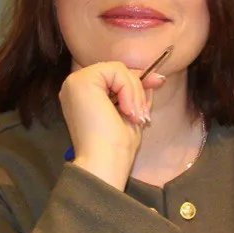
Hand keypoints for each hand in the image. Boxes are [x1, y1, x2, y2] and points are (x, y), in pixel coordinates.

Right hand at [60, 61, 165, 189]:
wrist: (103, 163)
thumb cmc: (115, 147)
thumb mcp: (131, 113)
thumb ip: (138, 94)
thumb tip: (157, 77)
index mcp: (83, 95)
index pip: (113, 77)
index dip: (136, 81)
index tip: (158, 83)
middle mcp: (75, 86)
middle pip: (116, 71)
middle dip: (137, 88)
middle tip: (142, 115)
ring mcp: (75, 82)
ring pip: (117, 69)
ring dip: (134, 92)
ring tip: (135, 116)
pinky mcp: (81, 81)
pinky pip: (115, 71)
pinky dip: (128, 89)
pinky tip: (127, 111)